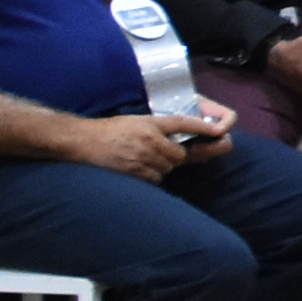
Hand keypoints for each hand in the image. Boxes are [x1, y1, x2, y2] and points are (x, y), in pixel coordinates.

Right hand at [67, 113, 197, 181]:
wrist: (82, 141)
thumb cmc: (109, 130)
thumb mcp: (135, 121)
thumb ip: (156, 129)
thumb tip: (176, 139)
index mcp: (150, 124)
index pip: (183, 123)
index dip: (202, 128)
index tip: (219, 131)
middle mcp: (149, 140)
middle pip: (179, 155)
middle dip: (175, 157)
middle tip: (160, 154)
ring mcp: (142, 157)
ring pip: (167, 168)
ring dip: (161, 167)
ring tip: (142, 160)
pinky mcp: (134, 172)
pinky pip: (155, 179)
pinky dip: (151, 176)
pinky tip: (136, 169)